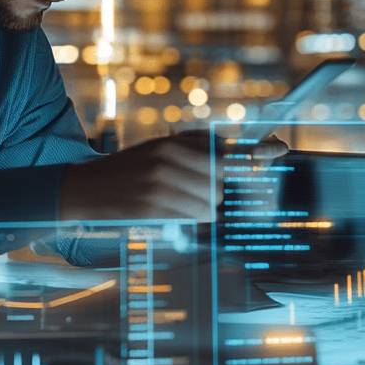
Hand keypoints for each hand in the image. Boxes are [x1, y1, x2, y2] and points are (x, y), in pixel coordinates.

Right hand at [58, 132, 287, 222]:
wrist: (84, 188)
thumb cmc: (128, 170)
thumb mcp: (159, 149)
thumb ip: (195, 150)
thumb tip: (235, 152)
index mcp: (174, 145)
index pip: (225, 151)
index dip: (256, 152)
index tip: (280, 149)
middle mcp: (170, 161)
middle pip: (220, 183)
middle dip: (216, 192)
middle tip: (194, 191)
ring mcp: (162, 185)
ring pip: (209, 204)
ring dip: (201, 208)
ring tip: (176, 202)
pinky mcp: (154, 208)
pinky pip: (191, 218)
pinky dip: (187, 218)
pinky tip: (169, 212)